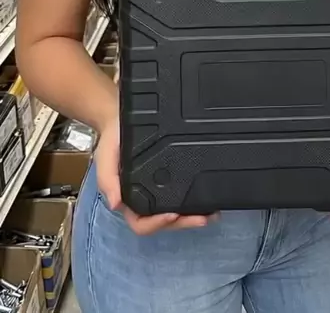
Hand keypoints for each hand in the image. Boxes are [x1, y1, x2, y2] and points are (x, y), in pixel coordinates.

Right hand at [95, 116, 214, 234]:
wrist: (121, 119)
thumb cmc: (112, 140)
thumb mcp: (105, 157)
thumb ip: (107, 179)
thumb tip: (115, 204)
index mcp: (128, 199)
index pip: (142, 223)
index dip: (157, 223)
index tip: (174, 215)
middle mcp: (145, 199)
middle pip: (165, 222)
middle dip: (185, 223)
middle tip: (204, 218)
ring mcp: (159, 191)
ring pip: (176, 213)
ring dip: (193, 216)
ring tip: (212, 212)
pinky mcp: (171, 179)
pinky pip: (182, 195)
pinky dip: (196, 200)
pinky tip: (209, 198)